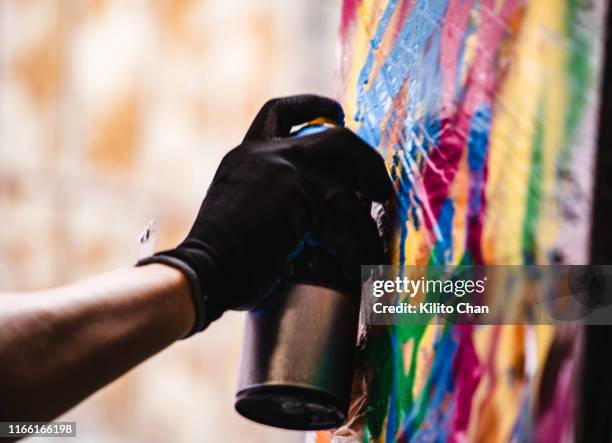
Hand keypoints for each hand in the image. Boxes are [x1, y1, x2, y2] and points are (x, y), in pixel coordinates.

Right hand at [140, 95, 391, 333]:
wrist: (202, 269)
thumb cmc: (217, 251)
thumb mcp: (237, 202)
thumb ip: (266, 190)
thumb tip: (307, 206)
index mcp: (249, 152)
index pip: (280, 111)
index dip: (314, 106)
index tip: (338, 113)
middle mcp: (267, 154)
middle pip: (336, 140)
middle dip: (368, 163)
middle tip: (380, 189)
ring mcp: (284, 174)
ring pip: (346, 192)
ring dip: (366, 225)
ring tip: (372, 248)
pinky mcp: (298, 203)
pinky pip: (343, 227)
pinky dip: (357, 250)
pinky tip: (360, 267)